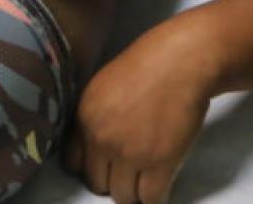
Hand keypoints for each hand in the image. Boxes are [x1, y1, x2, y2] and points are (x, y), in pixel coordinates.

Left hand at [64, 21, 216, 203]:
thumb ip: (93, 118)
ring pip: (123, 196)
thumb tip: (92, 145)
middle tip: (128, 170)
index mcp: (83, 118)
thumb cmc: (146, 67)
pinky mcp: (159, 164)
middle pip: (97, 184)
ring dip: (134, 190)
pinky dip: (156, 196)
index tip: (103, 165)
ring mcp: (129, 154)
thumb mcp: (102, 87)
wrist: (180, 62)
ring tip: (146, 177)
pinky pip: (151, 199)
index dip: (89, 167)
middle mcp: (101, 140)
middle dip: (112, 180)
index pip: (72, 164)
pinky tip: (161, 182)